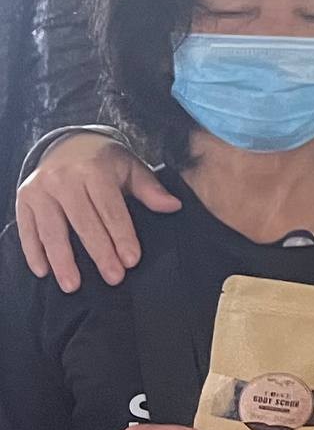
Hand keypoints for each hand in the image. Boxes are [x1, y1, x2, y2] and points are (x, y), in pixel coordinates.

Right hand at [15, 132, 180, 290]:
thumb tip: (173, 206)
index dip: (121, 235)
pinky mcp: (23, 199)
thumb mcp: (131, 168)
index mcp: (93, 170)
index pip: (110, 209)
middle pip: (83, 223)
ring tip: (73, 285)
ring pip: (52, 230)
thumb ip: (150, 189)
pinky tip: (44, 272)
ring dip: (62, 260)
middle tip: (113, 278)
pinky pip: (27, 229)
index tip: (132, 260)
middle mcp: (63, 178)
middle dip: (99, 252)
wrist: (68, 144)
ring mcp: (39, 189)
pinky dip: (33, 252)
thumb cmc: (105, 162)